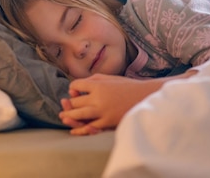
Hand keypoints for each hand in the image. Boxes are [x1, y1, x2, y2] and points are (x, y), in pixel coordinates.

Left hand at [59, 71, 196, 134]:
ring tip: (64, 118)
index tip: (74, 91)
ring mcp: (102, 111)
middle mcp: (97, 97)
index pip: (76, 85)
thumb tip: (76, 86)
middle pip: (75, 102)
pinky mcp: (107, 122)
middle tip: (65, 106)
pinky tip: (74, 131)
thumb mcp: (110, 77)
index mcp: (98, 84)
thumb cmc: (128, 86)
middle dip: (69, 104)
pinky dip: (80, 130)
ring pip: (78, 115)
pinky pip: (89, 127)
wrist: (145, 98)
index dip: (73, 88)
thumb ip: (93, 79)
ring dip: (69, 117)